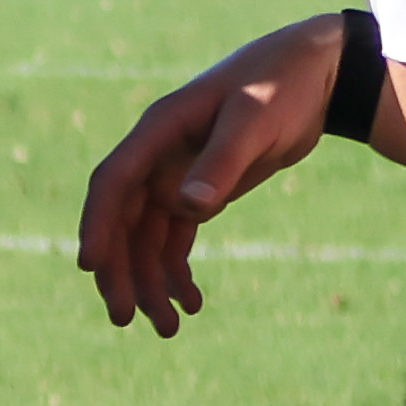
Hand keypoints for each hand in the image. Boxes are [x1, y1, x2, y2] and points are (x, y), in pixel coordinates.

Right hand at [75, 15, 361, 337]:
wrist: (314, 75)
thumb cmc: (280, 86)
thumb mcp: (254, 121)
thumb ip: (221, 163)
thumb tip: (189, 208)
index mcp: (158, 131)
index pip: (113, 183)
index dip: (97, 224)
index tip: (90, 266)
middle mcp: (158, 157)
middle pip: (123, 222)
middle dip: (120, 271)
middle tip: (126, 318)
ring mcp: (176, 176)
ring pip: (148, 239)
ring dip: (150, 282)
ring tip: (168, 329)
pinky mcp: (201, 190)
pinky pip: (176, 239)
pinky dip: (178, 272)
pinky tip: (192, 303)